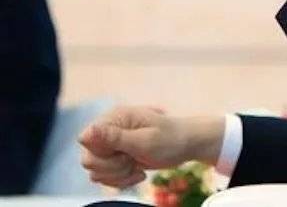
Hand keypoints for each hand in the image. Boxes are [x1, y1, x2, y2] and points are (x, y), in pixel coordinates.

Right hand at [78, 106, 222, 188]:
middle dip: (113, 167)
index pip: (86, 141)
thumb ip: (113, 138)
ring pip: (96, 172)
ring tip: (138, 166)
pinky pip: (106, 178)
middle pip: (89, 160)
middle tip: (133, 161)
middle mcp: (109, 130)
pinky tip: (139, 173)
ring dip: (118, 175)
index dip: (102, 154)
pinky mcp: (117, 159)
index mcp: (114, 119)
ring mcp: (112, 145)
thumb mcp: (144, 140)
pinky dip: (122, 180)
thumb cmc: (171, 140)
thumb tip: (84, 133)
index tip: (124, 154)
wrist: (188, 146)